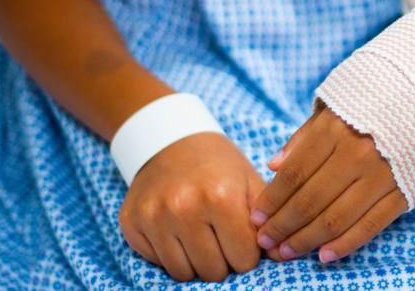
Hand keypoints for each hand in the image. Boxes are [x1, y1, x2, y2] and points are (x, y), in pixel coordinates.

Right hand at [118, 132, 265, 281]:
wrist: (171, 139)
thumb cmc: (218, 165)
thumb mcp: (249, 181)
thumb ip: (268, 218)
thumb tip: (283, 255)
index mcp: (221, 196)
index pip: (244, 259)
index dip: (248, 253)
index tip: (243, 239)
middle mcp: (184, 207)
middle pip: (213, 271)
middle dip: (223, 260)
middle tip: (221, 237)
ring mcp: (154, 216)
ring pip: (183, 274)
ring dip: (197, 262)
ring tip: (202, 236)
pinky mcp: (131, 222)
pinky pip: (158, 263)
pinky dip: (172, 255)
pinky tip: (178, 231)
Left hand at [251, 105, 407, 262]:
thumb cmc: (371, 102)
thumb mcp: (333, 107)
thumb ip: (303, 138)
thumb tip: (273, 167)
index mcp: (336, 128)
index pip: (294, 174)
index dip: (272, 200)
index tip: (256, 218)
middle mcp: (357, 152)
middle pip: (310, 200)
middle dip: (282, 226)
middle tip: (265, 242)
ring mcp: (383, 174)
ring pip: (336, 218)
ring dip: (306, 240)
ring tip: (286, 252)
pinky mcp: (404, 190)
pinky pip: (371, 225)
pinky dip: (345, 244)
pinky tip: (324, 256)